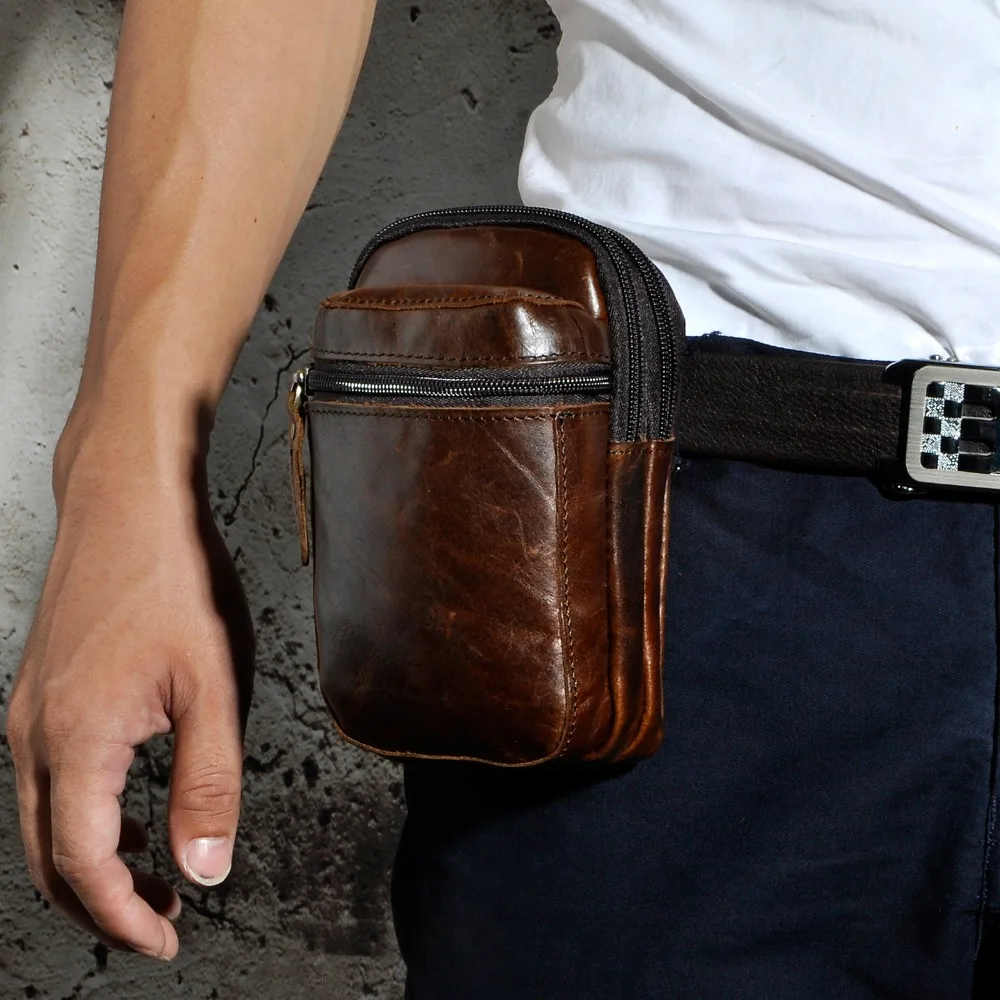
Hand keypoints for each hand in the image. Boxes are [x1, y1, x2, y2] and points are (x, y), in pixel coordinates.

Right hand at [5, 446, 253, 959]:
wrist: (129, 502)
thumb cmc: (172, 579)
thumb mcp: (213, 686)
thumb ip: (210, 783)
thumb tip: (206, 868)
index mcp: (76, 741)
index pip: (85, 865)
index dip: (125, 917)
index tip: (167, 940)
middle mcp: (35, 734)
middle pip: (51, 856)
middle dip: (103, 903)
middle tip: (159, 924)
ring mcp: (30, 711)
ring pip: (45, 820)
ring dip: (91, 863)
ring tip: (151, 879)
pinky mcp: (43, 690)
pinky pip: (51, 779)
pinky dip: (84, 817)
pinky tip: (129, 812)